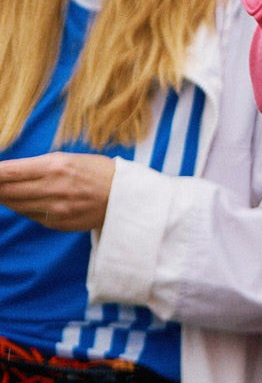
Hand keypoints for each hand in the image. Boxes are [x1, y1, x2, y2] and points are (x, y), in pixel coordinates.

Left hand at [0, 153, 115, 230]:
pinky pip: (30, 215)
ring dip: (6, 198)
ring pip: (15, 205)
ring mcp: (55, 208)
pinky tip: (27, 201)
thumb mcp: (70, 159)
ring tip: (4, 192)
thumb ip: (38, 167)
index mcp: (56, 166)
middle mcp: (53, 188)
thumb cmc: (99, 172)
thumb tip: (6, 174)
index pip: (8, 171)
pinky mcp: (58, 223)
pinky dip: (24, 208)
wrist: (129, 197)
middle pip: (6, 191)